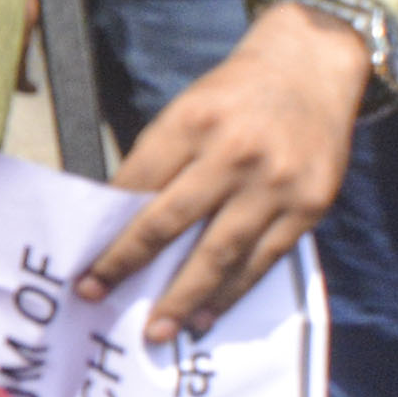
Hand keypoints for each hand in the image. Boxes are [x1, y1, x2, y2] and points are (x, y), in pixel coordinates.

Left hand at [86, 0, 371, 339]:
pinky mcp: (308, 206)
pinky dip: (231, 293)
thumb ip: (159, 160)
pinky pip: (262, 261)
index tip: (84, 262)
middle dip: (128, 265)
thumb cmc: (236, 94)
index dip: (108, 228)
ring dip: (183, 298)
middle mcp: (233, 154)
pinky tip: (206, 316)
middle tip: (97, 296)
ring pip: (219, 253)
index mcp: (192, 123)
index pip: (137, 184)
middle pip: (169, 222)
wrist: (312, 66)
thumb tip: (120, 222)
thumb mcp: (188, 109)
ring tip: (157, 330)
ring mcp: (274, 183)